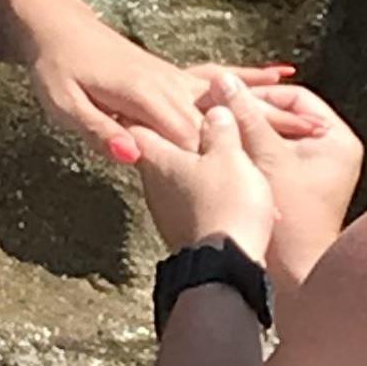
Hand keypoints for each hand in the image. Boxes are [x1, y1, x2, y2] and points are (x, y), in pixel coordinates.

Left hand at [26, 18, 313, 165]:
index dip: (226, 173)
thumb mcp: (67, 108)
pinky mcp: (173, 72)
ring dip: (272, 114)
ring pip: (231, 99)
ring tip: (316, 128)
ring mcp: (175, 76)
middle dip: (264, 149)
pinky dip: (252, 76)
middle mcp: (170, 85)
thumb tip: (131, 155)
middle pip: (226, 122)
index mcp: (147, 99)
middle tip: (304, 181)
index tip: (257, 203)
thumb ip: (102, 132)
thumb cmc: (56, 69)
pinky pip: (220, 76)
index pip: (195, 141)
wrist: (54, 24)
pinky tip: (283, 76)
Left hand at [124, 99, 277, 261]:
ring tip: (209, 149)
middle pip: (154, 146)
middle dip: (171, 130)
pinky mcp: (180, 226)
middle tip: (189, 117)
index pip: (137, 122)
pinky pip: (186, 193)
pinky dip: (200, 182)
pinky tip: (216, 182)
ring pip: (172, 171)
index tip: (148, 96)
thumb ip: (220, 130)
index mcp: (160, 155)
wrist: (224, 269)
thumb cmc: (225, 206)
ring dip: (189, 158)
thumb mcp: (229, 157)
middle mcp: (154, 180)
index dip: (141, 107)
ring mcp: (164, 206)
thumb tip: (215, 110)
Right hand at [196, 77, 366, 287]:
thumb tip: (223, 80)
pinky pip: (270, 158)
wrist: (295, 275)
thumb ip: (248, 116)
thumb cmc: (291, 219)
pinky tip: (222, 156)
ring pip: (273, 137)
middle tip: (215, 112)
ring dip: (245, 135)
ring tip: (215, 133)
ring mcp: (314, 171)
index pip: (295, 96)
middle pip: (284, 116)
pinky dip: (249, 155)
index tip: (226, 96)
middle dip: (249, 115)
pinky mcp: (297, 187)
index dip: (259, 95)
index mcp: (338, 139)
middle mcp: (332, 152)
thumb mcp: (268, 158)